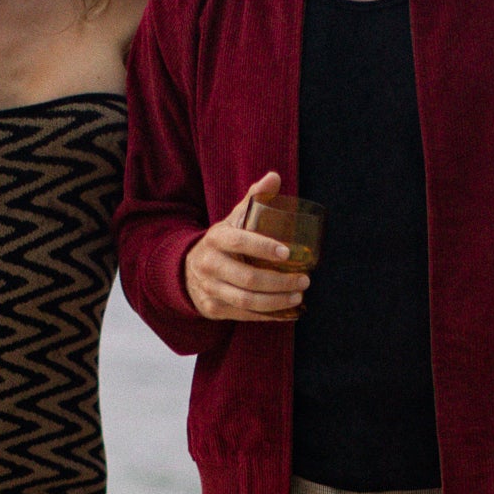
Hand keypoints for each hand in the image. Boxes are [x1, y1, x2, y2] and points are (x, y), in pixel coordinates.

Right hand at [183, 172, 309, 321]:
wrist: (189, 269)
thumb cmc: (224, 242)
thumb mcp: (234, 218)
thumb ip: (254, 198)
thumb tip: (274, 177)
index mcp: (216, 239)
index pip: (240, 242)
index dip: (263, 248)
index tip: (288, 253)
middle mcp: (209, 264)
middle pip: (247, 278)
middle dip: (279, 281)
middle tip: (304, 279)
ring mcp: (210, 289)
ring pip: (246, 301)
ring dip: (276, 301)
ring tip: (298, 295)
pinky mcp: (213, 308)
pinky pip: (243, 315)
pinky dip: (267, 315)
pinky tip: (287, 311)